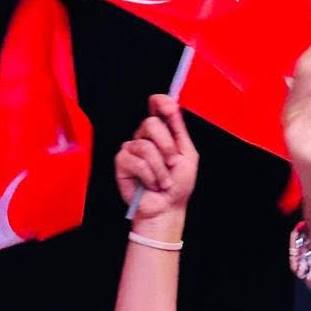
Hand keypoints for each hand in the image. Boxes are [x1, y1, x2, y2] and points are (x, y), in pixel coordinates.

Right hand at [115, 96, 197, 222]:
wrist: (167, 208)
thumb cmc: (178, 185)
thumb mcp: (188, 156)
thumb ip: (179, 130)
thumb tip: (173, 106)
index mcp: (162, 133)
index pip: (157, 107)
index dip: (160, 102)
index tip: (169, 106)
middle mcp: (145, 137)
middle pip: (151, 123)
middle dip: (167, 146)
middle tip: (172, 164)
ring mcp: (132, 149)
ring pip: (145, 146)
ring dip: (160, 169)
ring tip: (163, 181)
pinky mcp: (122, 162)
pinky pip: (137, 162)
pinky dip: (149, 176)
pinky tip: (151, 184)